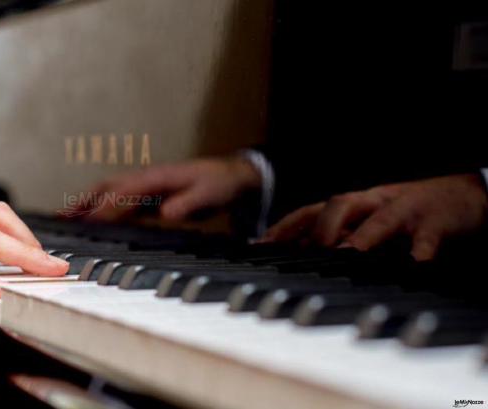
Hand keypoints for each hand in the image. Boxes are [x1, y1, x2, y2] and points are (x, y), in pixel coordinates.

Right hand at [79, 157, 260, 220]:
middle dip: (82, 203)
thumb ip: (188, 203)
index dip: (104, 208)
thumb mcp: (209, 195)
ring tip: (63, 221)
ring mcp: (144, 186)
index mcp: (156, 178)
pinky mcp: (147, 195)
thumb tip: (166, 211)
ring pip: (107, 193)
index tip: (88, 223)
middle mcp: (144, 179)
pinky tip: (90, 222)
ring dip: (85, 205)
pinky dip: (100, 209)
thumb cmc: (219, 184)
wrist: (230, 175)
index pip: (122, 192)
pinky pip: (118, 201)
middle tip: (60, 220)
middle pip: (106, 188)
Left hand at [262, 174, 487, 259]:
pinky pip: (427, 239)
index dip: (285, 227)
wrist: (465, 192)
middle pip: (341, 205)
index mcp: (355, 204)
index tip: (259, 246)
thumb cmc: (407, 211)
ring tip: (348, 254)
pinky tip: (414, 266)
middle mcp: (375, 203)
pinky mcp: (438, 224)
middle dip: (321, 228)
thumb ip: (336, 234)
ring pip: (381, 219)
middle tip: (306, 253)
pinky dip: (420, 253)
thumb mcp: (368, 219)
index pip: (312, 211)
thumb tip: (294, 254)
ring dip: (362, 237)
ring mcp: (405, 211)